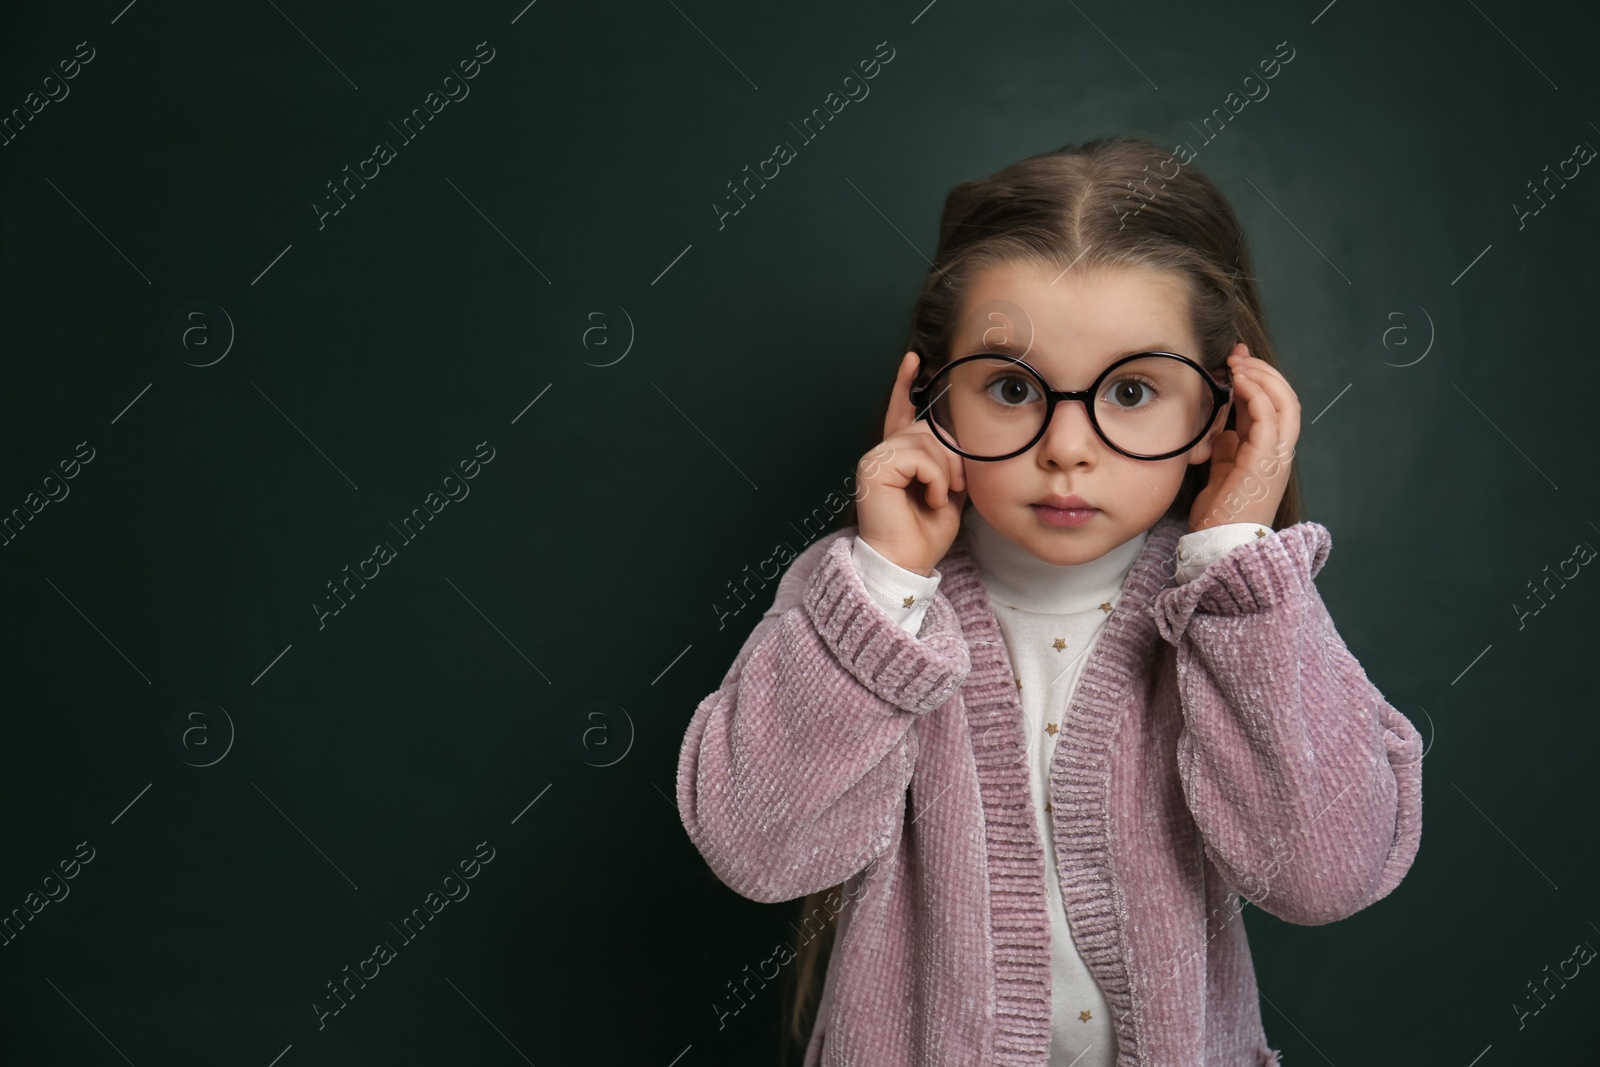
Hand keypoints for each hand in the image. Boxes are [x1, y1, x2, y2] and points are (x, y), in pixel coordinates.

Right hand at [855, 352, 969, 575]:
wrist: (906, 563)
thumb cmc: (925, 533)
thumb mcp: (947, 489)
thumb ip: (949, 461)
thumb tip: (959, 440)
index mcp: (898, 457)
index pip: (901, 413)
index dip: (905, 386)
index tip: (914, 359)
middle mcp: (883, 453)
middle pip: (929, 429)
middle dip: (952, 456)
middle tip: (955, 487)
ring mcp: (875, 458)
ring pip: (926, 441)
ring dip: (945, 471)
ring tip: (940, 496)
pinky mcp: (874, 468)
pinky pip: (919, 457)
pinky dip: (934, 478)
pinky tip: (930, 498)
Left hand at [1188, 344, 1298, 531]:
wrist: (1220, 542)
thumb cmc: (1220, 513)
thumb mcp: (1223, 471)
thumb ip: (1229, 449)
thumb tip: (1225, 429)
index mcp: (1270, 452)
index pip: (1273, 406)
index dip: (1257, 380)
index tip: (1236, 361)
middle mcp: (1279, 451)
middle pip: (1286, 398)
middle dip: (1263, 371)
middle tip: (1238, 354)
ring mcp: (1276, 455)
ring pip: (1285, 402)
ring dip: (1261, 376)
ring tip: (1238, 362)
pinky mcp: (1265, 460)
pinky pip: (1268, 417)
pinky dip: (1256, 393)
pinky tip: (1237, 381)